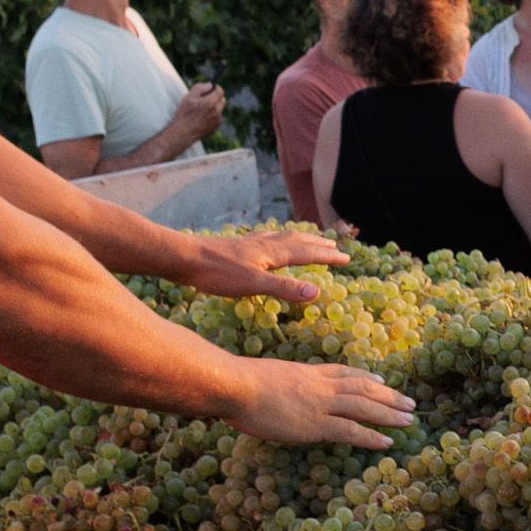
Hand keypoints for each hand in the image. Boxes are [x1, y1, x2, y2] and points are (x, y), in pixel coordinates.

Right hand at [169, 82, 226, 148]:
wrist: (183, 133)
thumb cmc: (184, 114)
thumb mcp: (188, 97)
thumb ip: (200, 88)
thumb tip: (210, 85)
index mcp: (210, 102)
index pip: (220, 91)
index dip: (216, 88)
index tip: (211, 88)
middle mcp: (217, 111)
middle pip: (222, 100)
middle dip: (216, 97)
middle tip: (206, 98)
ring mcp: (217, 120)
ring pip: (219, 109)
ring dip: (214, 107)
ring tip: (201, 110)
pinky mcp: (215, 127)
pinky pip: (217, 118)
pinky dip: (212, 116)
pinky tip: (201, 118)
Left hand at [179, 227, 345, 307]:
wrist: (184, 258)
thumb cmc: (217, 274)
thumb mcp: (253, 284)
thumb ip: (284, 288)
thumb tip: (317, 292)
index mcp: (272, 253)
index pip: (307, 253)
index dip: (327, 256)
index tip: (346, 258)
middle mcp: (265, 244)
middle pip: (298, 241)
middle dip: (318, 244)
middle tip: (335, 246)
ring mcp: (251, 243)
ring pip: (283, 238)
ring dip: (300, 239)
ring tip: (309, 239)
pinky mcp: (238, 247)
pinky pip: (268, 239)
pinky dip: (279, 240)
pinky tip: (270, 244)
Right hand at [230, 358, 417, 449]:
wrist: (235, 385)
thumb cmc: (236, 383)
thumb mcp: (263, 376)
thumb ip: (276, 384)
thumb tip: (271, 391)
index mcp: (306, 373)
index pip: (343, 373)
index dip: (365, 377)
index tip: (381, 381)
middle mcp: (320, 386)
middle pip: (362, 388)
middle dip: (388, 396)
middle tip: (409, 403)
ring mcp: (320, 404)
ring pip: (364, 407)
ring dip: (389, 414)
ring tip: (409, 420)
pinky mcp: (316, 425)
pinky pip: (352, 431)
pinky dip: (372, 436)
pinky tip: (388, 442)